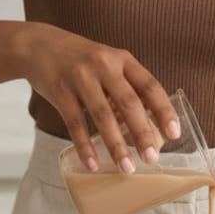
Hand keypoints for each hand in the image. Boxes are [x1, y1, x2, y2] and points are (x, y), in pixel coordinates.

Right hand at [18, 22, 180, 172]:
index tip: (174, 133)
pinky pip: (75, 123)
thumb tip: (148, 129)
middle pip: (128, 103)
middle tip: (152, 158)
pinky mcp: (60, 91)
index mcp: (123, 59)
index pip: (150, 85)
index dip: (164, 110)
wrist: (40, 45)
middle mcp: (104, 65)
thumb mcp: (109, 63)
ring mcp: (81, 77)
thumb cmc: (82, 60)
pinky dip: (84, 145)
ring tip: (126, 167)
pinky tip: (93, 163)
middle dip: (142, 133)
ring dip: (116, 145)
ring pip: (103, 115)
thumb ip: (126, 88)